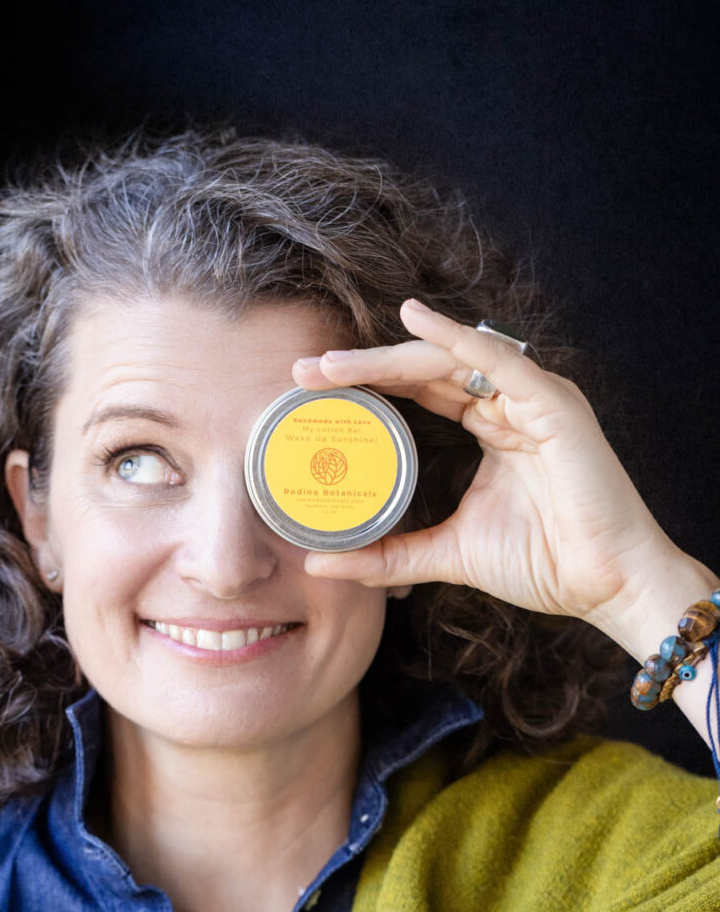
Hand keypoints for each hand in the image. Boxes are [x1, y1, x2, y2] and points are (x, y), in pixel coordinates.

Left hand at [292, 298, 679, 629]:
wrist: (605, 586)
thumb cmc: (545, 564)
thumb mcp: (446, 555)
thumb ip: (388, 555)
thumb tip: (319, 561)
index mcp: (491, 429)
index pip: (419, 393)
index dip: (368, 386)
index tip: (310, 393)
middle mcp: (510, 405)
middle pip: (426, 371)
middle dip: (363, 368)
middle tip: (305, 372)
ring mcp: (533, 400)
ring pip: (452, 360)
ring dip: (389, 358)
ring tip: (334, 365)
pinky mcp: (555, 406)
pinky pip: (501, 362)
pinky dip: (458, 340)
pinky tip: (416, 325)